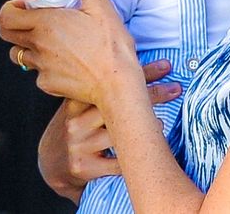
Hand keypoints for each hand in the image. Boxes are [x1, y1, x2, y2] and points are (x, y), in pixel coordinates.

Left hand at [0, 0, 143, 106]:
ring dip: (32, 45)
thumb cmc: (111, 42)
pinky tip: (70, 61)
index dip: (12, 8)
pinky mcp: (47, 84)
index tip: (29, 6)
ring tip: (56, 41)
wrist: (118, 82)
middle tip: (40, 20)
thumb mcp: (100, 4)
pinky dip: (48, 65)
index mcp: (45, 23)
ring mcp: (41, 67)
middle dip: (17, 25)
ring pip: (21, 55)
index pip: (5, 15)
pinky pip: (39, 72)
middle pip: (7, 35)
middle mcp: (37, 45)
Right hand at [39, 61, 180, 202]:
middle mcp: (76, 121)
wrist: (53, 161)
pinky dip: (135, 154)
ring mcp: (79, 144)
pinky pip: (118, 161)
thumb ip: (103, 86)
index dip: (143, 73)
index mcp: (77, 100)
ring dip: (146, 126)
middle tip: (175, 88)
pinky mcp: (84, 167)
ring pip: (120, 133)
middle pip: (119, 104)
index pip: (113, 82)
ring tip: (160, 122)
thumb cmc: (80, 124)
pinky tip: (148, 147)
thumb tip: (137, 62)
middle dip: (152, 94)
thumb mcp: (85, 102)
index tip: (166, 66)